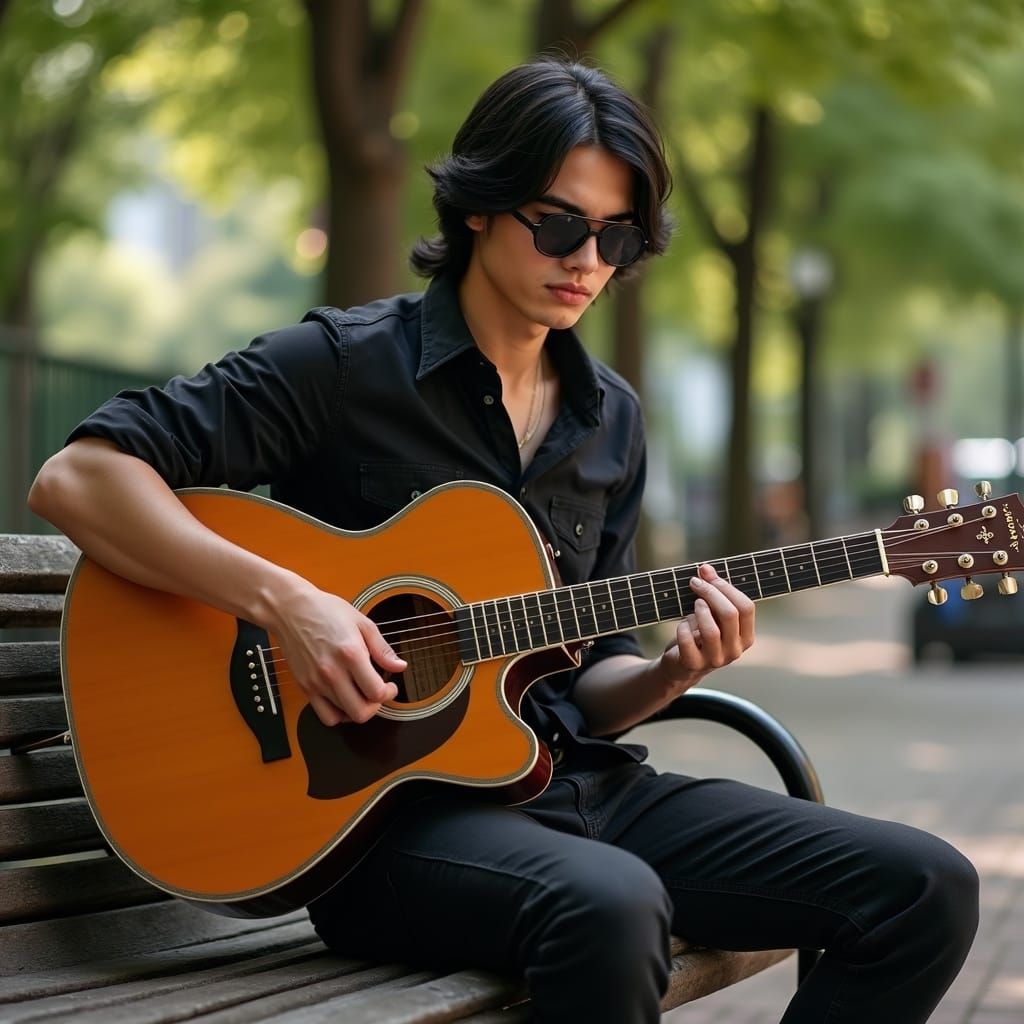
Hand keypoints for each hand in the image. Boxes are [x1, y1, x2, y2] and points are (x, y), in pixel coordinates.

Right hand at [267, 581, 406, 726]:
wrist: (290, 609)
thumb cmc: (325, 611)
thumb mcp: (361, 623)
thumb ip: (382, 649)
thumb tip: (399, 666)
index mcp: (350, 654)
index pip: (376, 692)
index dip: (389, 693)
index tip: (389, 686)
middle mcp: (332, 672)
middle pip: (361, 712)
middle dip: (376, 706)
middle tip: (377, 693)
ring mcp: (317, 682)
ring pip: (344, 716)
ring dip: (358, 708)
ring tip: (360, 693)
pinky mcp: (305, 687)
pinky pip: (325, 716)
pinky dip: (338, 715)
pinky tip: (344, 700)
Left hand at [655, 563, 754, 696]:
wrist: (680, 665)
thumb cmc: (699, 634)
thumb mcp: (710, 614)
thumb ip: (712, 592)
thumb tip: (705, 568)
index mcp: (746, 636)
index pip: (746, 608)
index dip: (726, 587)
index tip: (707, 574)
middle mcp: (735, 650)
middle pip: (729, 614)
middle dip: (710, 593)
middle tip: (694, 582)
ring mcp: (716, 660)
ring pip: (711, 630)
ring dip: (699, 611)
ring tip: (693, 604)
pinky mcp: (694, 664)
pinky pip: (688, 641)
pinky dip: (682, 628)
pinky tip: (681, 625)